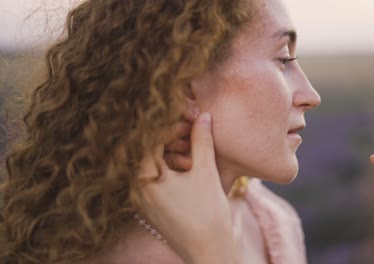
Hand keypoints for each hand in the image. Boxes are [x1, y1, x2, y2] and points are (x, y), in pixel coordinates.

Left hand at [132, 113, 235, 263]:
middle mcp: (138, 190)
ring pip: (155, 167)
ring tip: (194, 159)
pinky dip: (171, 172)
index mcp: (146, 180)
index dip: (172, 128)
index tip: (191, 123)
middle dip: (174, 142)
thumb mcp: (206, 172)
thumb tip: (203, 116)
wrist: (210, 252)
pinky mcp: (152, 209)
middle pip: (152, 154)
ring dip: (174, 156)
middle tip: (194, 137)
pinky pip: (157, 182)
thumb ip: (202, 140)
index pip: (152, 142)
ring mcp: (143, 201)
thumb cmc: (208, 214)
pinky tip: (190, 172)